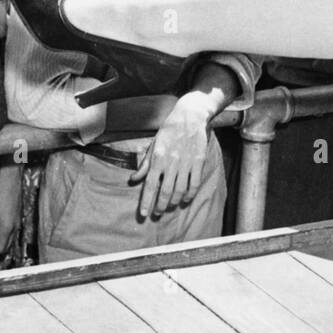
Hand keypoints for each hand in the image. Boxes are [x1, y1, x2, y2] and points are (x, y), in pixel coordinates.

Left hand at [132, 94, 211, 218]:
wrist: (189, 117)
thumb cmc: (169, 131)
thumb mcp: (153, 145)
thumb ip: (144, 164)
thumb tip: (134, 179)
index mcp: (158, 158)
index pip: (150, 185)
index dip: (146, 202)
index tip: (144, 215)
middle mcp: (171, 162)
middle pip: (165, 191)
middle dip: (160, 206)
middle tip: (157, 213)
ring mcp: (186, 163)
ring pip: (180, 190)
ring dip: (174, 202)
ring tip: (169, 206)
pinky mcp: (198, 162)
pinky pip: (194, 184)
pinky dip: (189, 195)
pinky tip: (185, 199)